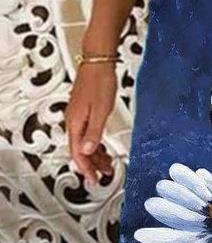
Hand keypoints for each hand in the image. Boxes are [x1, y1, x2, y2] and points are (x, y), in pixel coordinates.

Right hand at [66, 63, 116, 186]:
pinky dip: (94, 142)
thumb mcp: (101, 111)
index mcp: (75, 123)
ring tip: (107, 162)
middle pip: (80, 150)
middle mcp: (73, 120)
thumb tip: (87, 151)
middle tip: (104, 173)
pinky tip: (102, 145)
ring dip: (95, 154)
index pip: (77, 153)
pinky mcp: (84, 110)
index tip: (94, 180)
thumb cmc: (100, 81)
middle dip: (92, 164)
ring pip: (84, 142)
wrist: (98, 62)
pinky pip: (87, 132)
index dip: (86, 169)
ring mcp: (78, 115)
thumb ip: (94, 132)